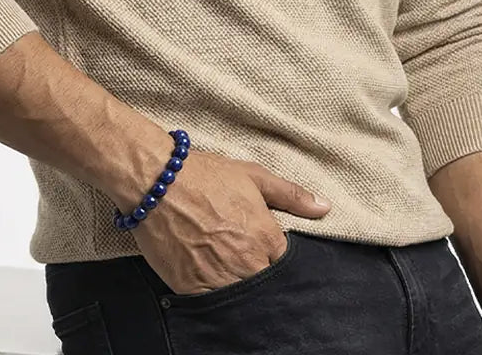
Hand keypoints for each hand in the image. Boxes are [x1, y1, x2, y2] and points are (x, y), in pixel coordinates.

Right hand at [130, 146, 331, 294]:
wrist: (157, 182)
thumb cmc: (205, 176)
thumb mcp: (253, 176)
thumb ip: (291, 195)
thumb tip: (324, 208)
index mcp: (266, 238)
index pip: (285, 266)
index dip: (276, 259)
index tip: (266, 252)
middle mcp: (246, 264)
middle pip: (265, 285)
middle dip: (260, 276)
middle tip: (245, 260)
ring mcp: (219, 280)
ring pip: (241, 299)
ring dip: (240, 288)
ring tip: (228, 268)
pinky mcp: (192, 289)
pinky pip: (213, 306)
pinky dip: (215, 297)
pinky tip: (209, 278)